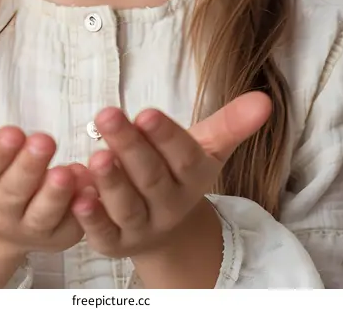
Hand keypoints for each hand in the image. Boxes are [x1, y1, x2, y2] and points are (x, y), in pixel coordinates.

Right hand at [0, 91, 90, 253]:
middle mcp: (0, 208)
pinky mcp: (61, 231)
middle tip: (44, 140)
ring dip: (57, 194)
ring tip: (69, 171)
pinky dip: (87, 207)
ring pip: (44, 213)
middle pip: (14, 191)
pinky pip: (76, 222)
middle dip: (28, 167)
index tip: (12, 131)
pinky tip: (96, 185)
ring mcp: (32, 224)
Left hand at [70, 91, 271, 258]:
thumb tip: (265, 99)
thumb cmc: (179, 172)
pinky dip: (90, 218)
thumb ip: (230, 123)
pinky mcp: (115, 243)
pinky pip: (102, 234)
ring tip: (94, 155)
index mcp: (192, 176)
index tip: (146, 112)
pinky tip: (77, 197)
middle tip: (107, 114)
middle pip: (150, 176)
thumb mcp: (206, 147)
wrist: (168, 231)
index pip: (182, 155)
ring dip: (110, 182)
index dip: (165, 135)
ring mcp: (142, 226)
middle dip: (129, 145)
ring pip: (126, 206)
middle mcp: (169, 203)